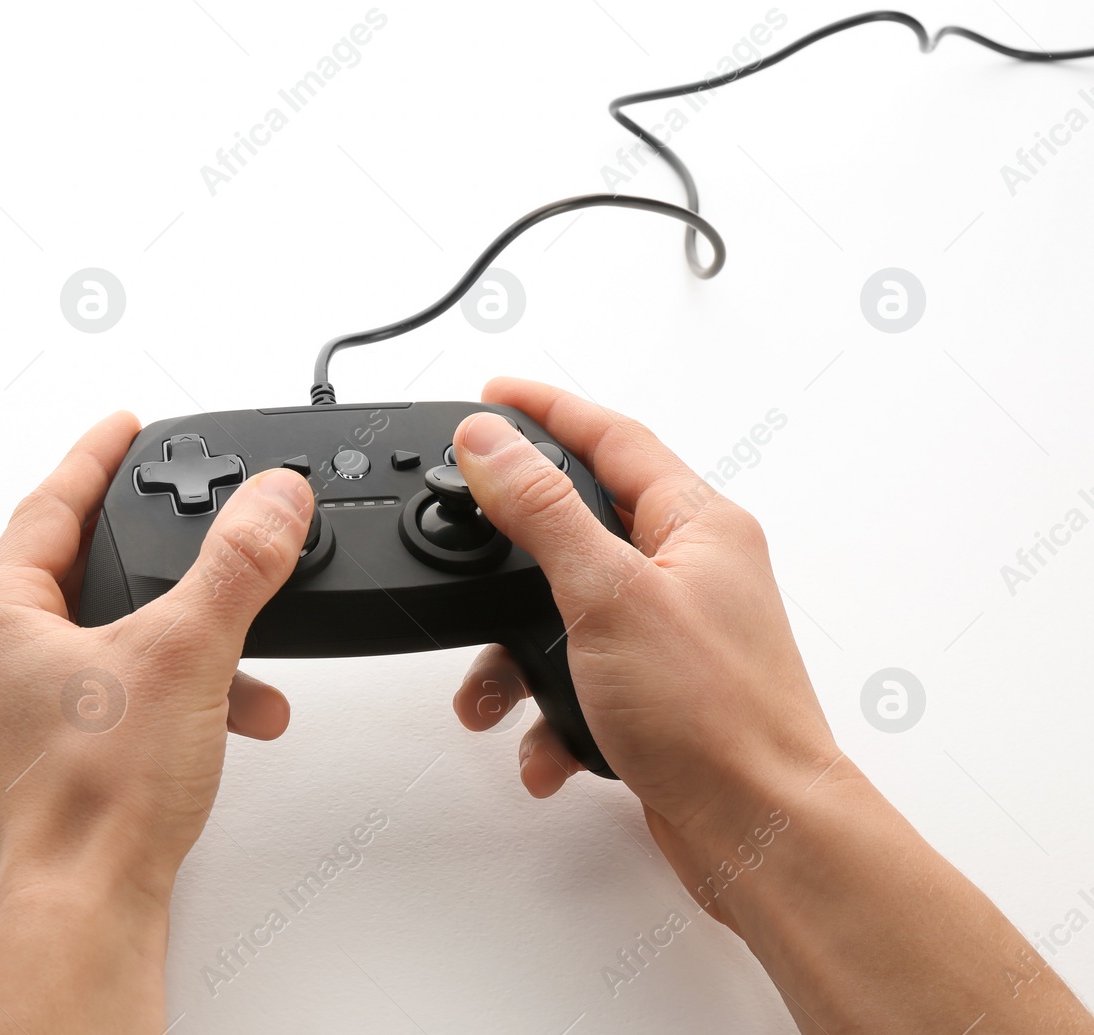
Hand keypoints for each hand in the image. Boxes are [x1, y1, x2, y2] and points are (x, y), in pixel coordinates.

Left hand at [0, 411, 312, 1032]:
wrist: (81, 917)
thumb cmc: (93, 803)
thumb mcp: (184, 655)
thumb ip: (236, 566)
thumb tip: (272, 500)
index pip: (47, 506)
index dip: (95, 457)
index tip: (124, 426)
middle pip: (78, 573)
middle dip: (155, 554)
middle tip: (184, 514)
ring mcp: (18, 720)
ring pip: (110, 645)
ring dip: (185, 641)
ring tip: (246, 653)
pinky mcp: (53, 766)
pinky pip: (120, 702)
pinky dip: (178, 696)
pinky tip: (233, 715)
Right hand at [449, 379, 1093, 1034]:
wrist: (761, 832)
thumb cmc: (718, 716)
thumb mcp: (608, 595)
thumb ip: (541, 510)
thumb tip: (490, 440)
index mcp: (698, 524)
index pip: (610, 436)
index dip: (546, 409)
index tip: (491, 395)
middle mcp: (692, 570)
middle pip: (580, 525)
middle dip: (510, 557)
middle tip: (465, 539)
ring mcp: (675, 633)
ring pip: (567, 614)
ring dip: (517, 656)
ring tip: (491, 695)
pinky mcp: (658, 693)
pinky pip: (580, 679)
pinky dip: (550, 711)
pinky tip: (546, 745)